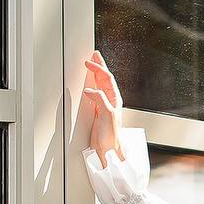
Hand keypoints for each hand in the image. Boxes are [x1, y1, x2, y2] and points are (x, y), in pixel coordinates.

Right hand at [83, 49, 124, 167]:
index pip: (107, 78)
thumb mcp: (108, 115)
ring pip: (100, 85)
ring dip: (96, 74)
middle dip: (100, 66)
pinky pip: (95, 93)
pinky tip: (88, 83)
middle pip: (105, 78)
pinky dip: (91, 85)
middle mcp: (111, 101)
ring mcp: (104, 105)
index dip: (98, 69)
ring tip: (92, 64)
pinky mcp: (98, 111)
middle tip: (94, 55)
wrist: (108, 149)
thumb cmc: (112, 136)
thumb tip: (91, 90)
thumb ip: (100, 100)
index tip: (89, 62)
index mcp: (115, 99)